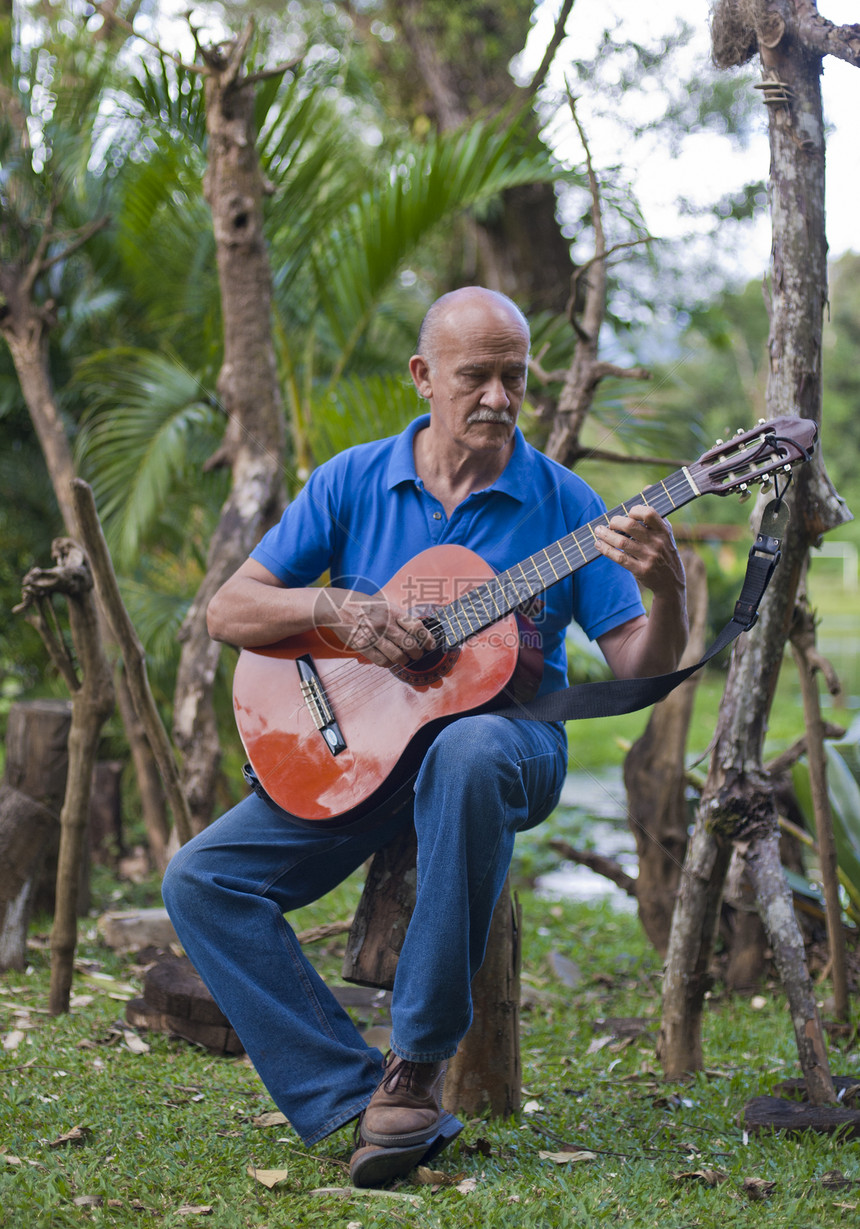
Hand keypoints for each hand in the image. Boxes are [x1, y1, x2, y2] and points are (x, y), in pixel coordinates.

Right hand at [316, 590, 436, 667]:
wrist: (337, 607)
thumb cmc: (361, 605)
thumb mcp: (383, 603)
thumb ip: (398, 616)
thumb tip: (416, 629)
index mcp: (392, 611)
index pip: (416, 627)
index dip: (427, 639)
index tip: (431, 645)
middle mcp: (385, 624)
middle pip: (410, 644)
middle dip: (418, 653)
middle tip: (417, 654)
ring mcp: (373, 636)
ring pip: (398, 656)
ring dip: (404, 660)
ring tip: (404, 659)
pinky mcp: (363, 647)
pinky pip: (382, 662)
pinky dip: (389, 664)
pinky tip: (390, 661)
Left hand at [594, 504, 685, 598]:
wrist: (671, 582)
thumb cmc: (665, 551)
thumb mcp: (666, 532)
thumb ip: (655, 513)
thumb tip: (646, 488)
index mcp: (664, 531)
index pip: (648, 513)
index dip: (634, 510)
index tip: (628, 513)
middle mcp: (657, 543)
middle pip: (630, 526)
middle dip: (615, 521)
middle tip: (609, 523)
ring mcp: (649, 557)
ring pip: (622, 542)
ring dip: (605, 535)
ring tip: (598, 531)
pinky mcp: (641, 570)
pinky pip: (619, 558)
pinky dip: (606, 550)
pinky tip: (598, 545)